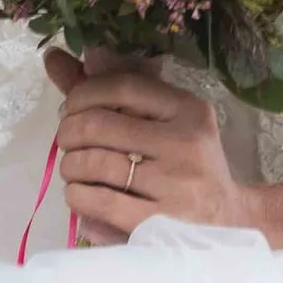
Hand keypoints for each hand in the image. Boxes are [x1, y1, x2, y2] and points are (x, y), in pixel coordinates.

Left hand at [42, 53, 272, 245]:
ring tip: (74, 169)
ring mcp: (174, 185)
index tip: (71, 108)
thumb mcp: (165, 123)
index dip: (82, 94)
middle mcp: (185, 143)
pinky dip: (76, 195)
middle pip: (98, 125)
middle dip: (68, 132)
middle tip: (68, 143)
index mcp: (188, 110)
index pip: (122, 85)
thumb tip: (53, 59)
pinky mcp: (158, 223)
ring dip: (69, 166)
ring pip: (92, 163)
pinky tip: (80, 194)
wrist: (229, 224)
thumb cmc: (186, 167)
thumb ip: (112, 91)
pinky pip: (96, 201)